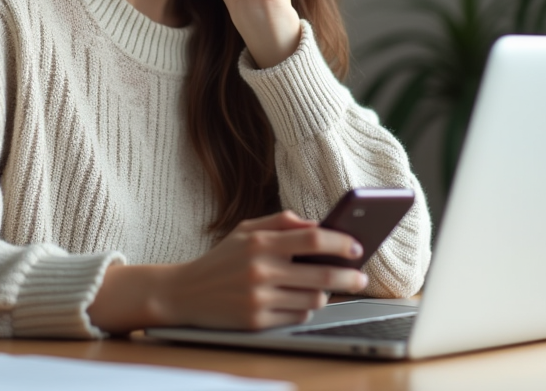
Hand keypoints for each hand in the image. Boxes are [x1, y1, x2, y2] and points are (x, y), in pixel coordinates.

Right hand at [87, 211, 367, 333]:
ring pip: (313, 300)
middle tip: (362, 277)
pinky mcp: (257, 322)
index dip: (341, 243)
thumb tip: (317, 224)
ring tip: (325, 288)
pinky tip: (300, 301)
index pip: (313, 240)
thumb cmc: (221, 259)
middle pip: (322, 275)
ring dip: (326, 294)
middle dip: (349, 277)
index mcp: (261, 243)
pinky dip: (305, 309)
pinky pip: (297, 317)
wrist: (183, 293)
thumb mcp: (245, 230)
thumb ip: (280, 222)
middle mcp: (261, 270)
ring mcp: (259, 299)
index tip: (358, 246)